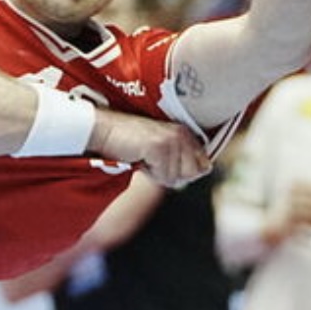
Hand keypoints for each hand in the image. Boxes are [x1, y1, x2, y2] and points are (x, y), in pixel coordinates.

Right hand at [91, 111, 211, 187]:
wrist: (106, 131)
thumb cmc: (130, 141)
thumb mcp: (161, 148)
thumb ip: (182, 158)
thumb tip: (202, 171)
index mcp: (185, 133)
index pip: (204, 166)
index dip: (185, 173)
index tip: (167, 166)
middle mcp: (181, 134)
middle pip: (192, 174)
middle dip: (172, 175)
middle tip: (154, 162)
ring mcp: (171, 140)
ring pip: (177, 177)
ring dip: (158, 174)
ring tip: (145, 158)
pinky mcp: (159, 147)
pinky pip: (164, 176)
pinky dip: (150, 173)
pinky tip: (140, 158)